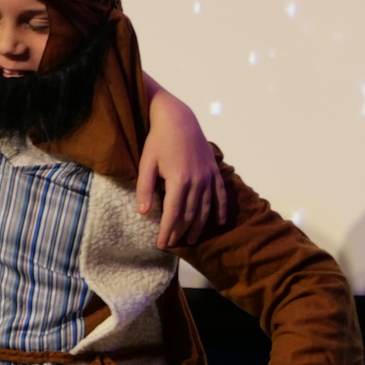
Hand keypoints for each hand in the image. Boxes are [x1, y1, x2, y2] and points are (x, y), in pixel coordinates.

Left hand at [138, 82, 227, 248]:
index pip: (173, 214)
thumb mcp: (146, 163)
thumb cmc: (158, 141)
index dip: (167, 231)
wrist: (179, 120)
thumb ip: (145, 188)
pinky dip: (221, 209)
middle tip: (171, 244)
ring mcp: (208, 177)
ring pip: (205, 208)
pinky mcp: (214, 171)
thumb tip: (143, 212)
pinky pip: (221, 195)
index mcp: (178, 180)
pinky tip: (219, 222)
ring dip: (199, 226)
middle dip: (180, 231)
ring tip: (191, 239)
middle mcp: (197, 181)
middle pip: (190, 214)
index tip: (161, 244)